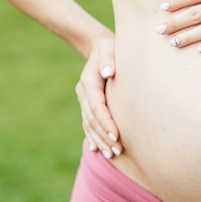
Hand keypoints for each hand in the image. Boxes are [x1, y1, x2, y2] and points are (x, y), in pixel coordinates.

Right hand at [75, 35, 121, 158]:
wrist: (98, 46)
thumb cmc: (109, 48)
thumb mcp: (109, 48)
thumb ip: (109, 59)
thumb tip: (108, 72)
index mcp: (89, 81)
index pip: (97, 107)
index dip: (105, 122)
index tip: (115, 135)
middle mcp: (83, 92)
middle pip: (92, 119)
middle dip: (104, 136)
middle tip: (117, 150)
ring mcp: (83, 99)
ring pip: (88, 124)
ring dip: (99, 140)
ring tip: (111, 154)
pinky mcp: (87, 103)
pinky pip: (87, 122)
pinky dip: (92, 136)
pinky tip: (97, 149)